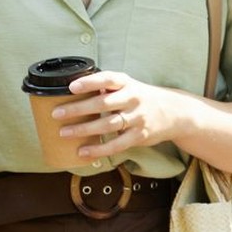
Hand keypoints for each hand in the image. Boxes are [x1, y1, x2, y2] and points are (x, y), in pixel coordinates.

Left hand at [52, 71, 179, 158]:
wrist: (174, 112)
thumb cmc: (141, 97)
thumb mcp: (128, 85)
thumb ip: (106, 87)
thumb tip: (75, 89)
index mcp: (127, 83)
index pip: (107, 79)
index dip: (89, 82)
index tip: (71, 87)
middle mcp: (133, 98)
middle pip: (103, 103)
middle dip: (78, 109)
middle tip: (57, 113)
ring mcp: (137, 118)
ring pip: (108, 124)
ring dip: (84, 130)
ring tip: (64, 133)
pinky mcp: (140, 136)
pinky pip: (117, 144)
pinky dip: (99, 149)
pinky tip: (83, 152)